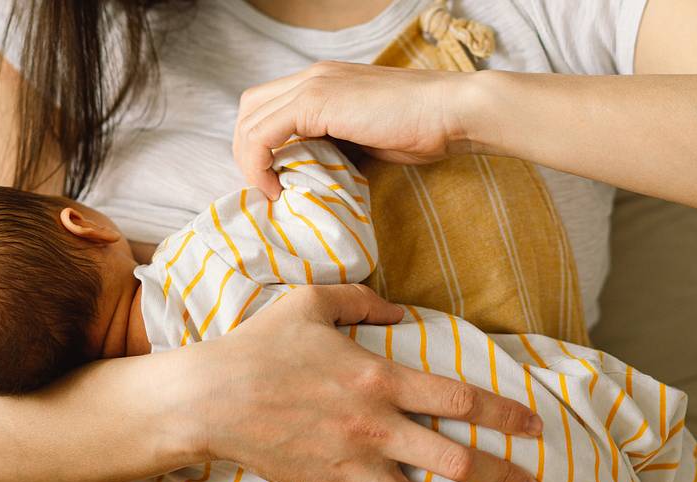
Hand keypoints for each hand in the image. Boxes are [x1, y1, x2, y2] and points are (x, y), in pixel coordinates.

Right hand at [199, 284, 541, 481]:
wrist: (209, 397)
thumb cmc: (260, 344)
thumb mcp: (312, 302)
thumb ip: (363, 300)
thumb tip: (401, 312)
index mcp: (378, 379)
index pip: (459, 399)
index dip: (505, 414)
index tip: (535, 427)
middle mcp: (374, 428)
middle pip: (454, 462)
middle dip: (502, 479)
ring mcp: (351, 466)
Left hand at [233, 61, 484, 198]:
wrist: (450, 112)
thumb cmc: (421, 129)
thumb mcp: (366, 138)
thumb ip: (335, 144)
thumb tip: (312, 171)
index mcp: (322, 81)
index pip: (267, 106)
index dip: (260, 145)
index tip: (275, 180)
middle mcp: (311, 76)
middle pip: (249, 109)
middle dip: (246, 151)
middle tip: (266, 186)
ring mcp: (312, 85)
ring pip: (250, 119)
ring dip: (249, 160)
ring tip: (270, 190)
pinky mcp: (316, 101)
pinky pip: (264, 133)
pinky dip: (259, 162)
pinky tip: (277, 187)